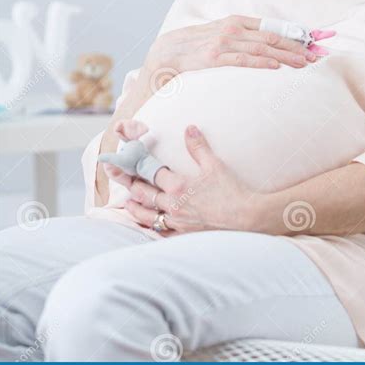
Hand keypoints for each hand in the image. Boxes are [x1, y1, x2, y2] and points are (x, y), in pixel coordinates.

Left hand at [108, 125, 260, 236]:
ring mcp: (177, 223)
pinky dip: (151, 227)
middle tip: (117, 177)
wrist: (247, 218)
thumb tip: (189, 128)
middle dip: (129, 184)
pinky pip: (160, 233)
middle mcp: (173, 205)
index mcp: (178, 186)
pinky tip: (149, 225)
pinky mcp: (184, 235)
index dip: (136, 164)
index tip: (124, 159)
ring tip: (128, 202)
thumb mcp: (215, 165)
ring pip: (147, 216)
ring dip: (135, 207)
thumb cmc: (232, 191)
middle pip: (143, 194)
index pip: (150, 172)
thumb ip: (198, 147)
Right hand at [145, 14, 318, 88]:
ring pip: (262, 48)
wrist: (167, 52)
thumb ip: (244, 37)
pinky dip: (261, 62)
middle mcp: (234, 28)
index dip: (298, 34)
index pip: (274, 27)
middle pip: (273, 37)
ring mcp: (224, 42)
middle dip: (298, 46)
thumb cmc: (198, 45)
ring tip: (304, 63)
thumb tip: (268, 46)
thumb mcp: (222, 35)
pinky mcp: (214, 57)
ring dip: (286, 56)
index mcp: (238, 21)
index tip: (318, 41)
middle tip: (318, 55)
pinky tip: (276, 67)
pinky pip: (242, 60)